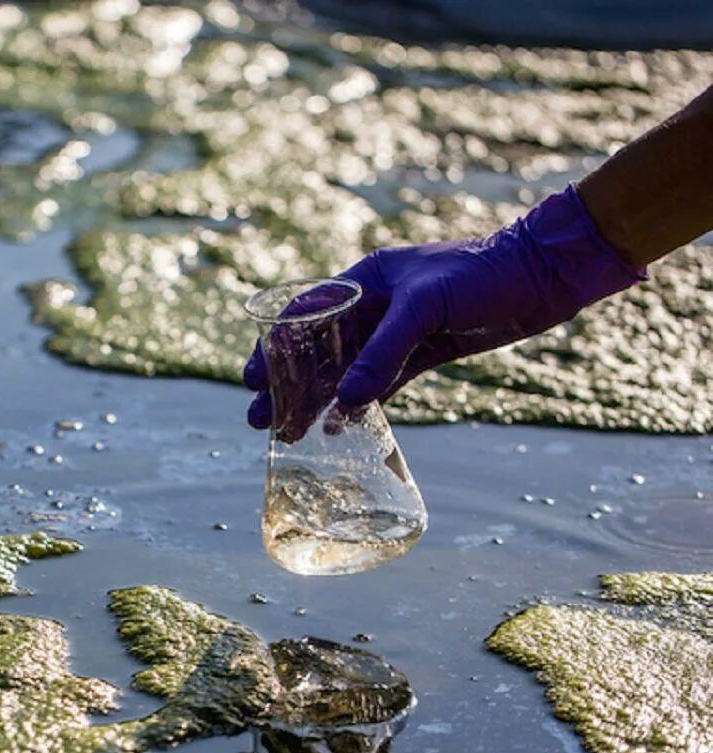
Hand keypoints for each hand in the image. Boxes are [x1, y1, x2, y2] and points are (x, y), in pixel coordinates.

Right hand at [243, 186, 644, 437]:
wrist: (546, 275)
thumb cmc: (485, 275)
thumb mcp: (426, 307)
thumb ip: (384, 352)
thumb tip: (346, 401)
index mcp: (365, 278)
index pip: (304, 313)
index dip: (274, 347)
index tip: (252, 379)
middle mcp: (375, 304)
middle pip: (318, 348)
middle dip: (288, 384)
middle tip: (261, 419)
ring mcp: (398, 330)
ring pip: (345, 370)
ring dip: (317, 400)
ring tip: (289, 431)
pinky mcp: (423, 353)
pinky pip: (380, 383)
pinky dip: (358, 405)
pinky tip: (337, 427)